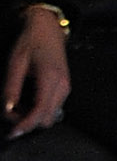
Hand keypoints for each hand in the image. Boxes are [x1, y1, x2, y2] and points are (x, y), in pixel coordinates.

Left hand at [3, 3, 67, 131]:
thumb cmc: (31, 41)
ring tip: (18, 104)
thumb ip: (11, 88)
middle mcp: (62, 86)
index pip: (40, 112)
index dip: (25, 125)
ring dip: (33, 117)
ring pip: (51, 116)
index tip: (12, 132)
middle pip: (47, 120)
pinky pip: (53, 108)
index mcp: (50, 78)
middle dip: (28, 122)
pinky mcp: (64, 88)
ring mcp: (65, 88)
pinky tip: (27, 100)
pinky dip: (39, 110)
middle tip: (10, 111)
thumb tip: (6, 109)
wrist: (47, 28)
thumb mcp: (15, 63)